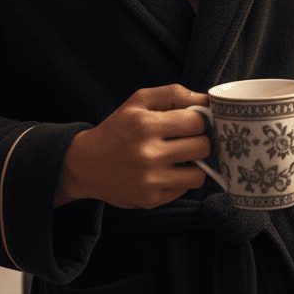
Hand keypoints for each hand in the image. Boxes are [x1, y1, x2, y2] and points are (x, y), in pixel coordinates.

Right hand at [54, 84, 211, 209]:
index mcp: (145, 124)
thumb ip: (173, 94)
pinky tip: (167, 172)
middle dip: (199, 141)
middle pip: (202, 146)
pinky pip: (184, 190)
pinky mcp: (150, 200)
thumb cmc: (117, 128)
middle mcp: (148, 153)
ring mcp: (149, 179)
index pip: (196, 121)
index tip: (191, 122)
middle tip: (187, 140)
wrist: (86, 164)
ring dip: (195, 165)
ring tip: (181, 158)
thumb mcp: (138, 101)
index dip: (198, 120)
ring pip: (199, 174)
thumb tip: (207, 99)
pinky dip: (180, 180)